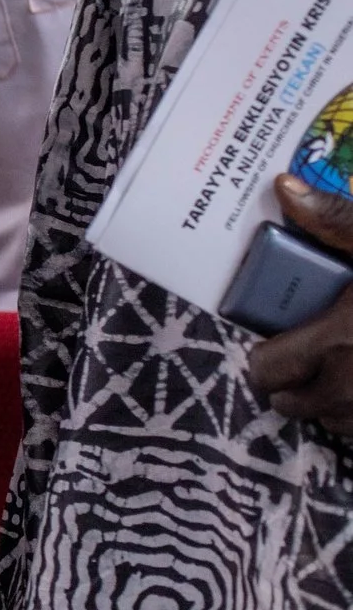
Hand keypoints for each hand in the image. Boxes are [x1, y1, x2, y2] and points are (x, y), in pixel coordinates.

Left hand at [247, 176, 352, 433]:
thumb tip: (285, 188)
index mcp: (339, 340)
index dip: (265, 356)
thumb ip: (337, 221)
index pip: (267, 369)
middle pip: (292, 404)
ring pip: (332, 422)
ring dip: (330, 401)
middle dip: (292, 382)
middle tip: (309, 354)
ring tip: (346, 366)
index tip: (276, 340)